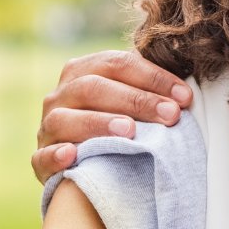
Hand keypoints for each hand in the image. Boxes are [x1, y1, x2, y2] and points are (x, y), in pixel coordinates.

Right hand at [34, 50, 194, 182]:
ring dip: (98, 123)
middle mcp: (60, 95)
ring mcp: (47, 127)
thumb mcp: (130, 102)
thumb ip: (149, 91)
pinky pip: (42, 156)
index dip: (153, 78)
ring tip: (129, 131)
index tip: (185, 97)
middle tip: (169, 116)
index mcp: (83, 72)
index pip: (118, 64)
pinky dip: (56, 155)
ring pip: (65, 119)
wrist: (85, 164)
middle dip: (136, 100)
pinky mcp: (39, 159)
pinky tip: (73, 155)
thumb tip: (189, 92)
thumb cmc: (117, 125)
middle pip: (93, 88)